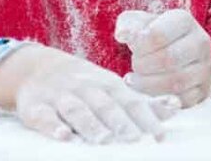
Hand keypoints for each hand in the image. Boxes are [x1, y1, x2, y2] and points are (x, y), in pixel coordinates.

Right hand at [12, 48, 178, 143]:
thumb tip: (175, 108)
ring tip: (105, 141)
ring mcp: (60, 96)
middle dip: (121, 124)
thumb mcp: (113, 88)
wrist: (36, 68)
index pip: (130, 102)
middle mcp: (86, 88)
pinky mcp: (36, 107)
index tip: (160, 136)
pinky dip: (54, 126)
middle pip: (106, 107)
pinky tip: (64, 137)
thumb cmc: (84, 84)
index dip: (146, 118)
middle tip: (136, 141)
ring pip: (77, 111)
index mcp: (108, 85)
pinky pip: (45, 117)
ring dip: (91, 126)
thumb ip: (142, 102)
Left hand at [116, 9, 210, 107]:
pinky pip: (183, 101)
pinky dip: (162, 101)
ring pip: (175, 82)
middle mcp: (200, 42)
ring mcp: (205, 68)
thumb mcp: (141, 24)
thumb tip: (123, 34)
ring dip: (148, 85)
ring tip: (135, 81)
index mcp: (184, 21)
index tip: (134, 49)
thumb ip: (128, 25)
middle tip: (135, 66)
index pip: (158, 35)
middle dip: (143, 66)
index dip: (139, 46)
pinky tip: (148, 94)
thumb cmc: (157, 39)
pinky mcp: (203, 90)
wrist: (184, 58)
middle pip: (168, 59)